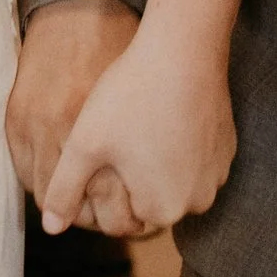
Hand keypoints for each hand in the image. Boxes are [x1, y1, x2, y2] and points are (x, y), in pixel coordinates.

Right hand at [7, 0, 139, 209]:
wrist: (79, 13)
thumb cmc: (118, 56)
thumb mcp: (134, 105)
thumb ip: (131, 150)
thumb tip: (136, 196)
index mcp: (100, 128)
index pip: (104, 202)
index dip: (114, 216)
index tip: (124, 217)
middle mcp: (64, 131)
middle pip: (73, 205)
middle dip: (88, 217)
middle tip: (101, 215)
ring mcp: (34, 125)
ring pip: (42, 190)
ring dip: (60, 200)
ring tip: (78, 198)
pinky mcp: (14, 118)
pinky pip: (23, 168)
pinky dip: (39, 178)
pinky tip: (57, 174)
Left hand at [39, 23, 235, 240]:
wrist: (182, 50)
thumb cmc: (131, 97)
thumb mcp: (86, 144)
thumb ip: (64, 191)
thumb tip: (51, 227)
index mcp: (161, 209)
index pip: (121, 218)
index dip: (104, 185)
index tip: (100, 152)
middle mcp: (197, 202)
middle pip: (149, 201)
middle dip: (131, 177)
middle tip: (118, 135)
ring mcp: (217, 174)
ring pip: (173, 180)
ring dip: (156, 162)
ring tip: (140, 122)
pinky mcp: (226, 148)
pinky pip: (195, 159)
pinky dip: (179, 145)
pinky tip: (163, 113)